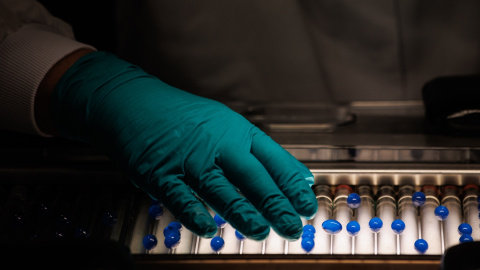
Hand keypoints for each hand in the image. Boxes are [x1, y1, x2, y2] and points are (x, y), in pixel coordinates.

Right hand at [50, 51, 316, 239]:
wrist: (131, 102)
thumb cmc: (183, 117)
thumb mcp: (227, 125)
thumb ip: (261, 151)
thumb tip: (299, 176)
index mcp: (237, 131)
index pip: (272, 159)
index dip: (291, 184)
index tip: (307, 205)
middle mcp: (217, 144)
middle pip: (252, 177)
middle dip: (275, 204)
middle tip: (293, 227)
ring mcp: (188, 159)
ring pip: (220, 189)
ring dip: (243, 213)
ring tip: (262, 232)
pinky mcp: (160, 173)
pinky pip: (180, 197)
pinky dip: (194, 213)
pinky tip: (207, 229)